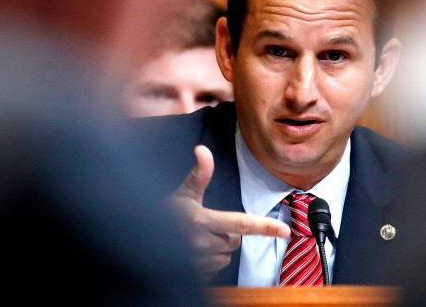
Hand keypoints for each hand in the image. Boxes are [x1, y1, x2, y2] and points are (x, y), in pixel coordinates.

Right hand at [169, 145, 290, 281]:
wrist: (140, 240)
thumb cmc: (163, 214)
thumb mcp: (182, 194)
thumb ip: (199, 174)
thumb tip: (202, 150)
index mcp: (201, 220)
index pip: (240, 223)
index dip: (264, 226)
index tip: (285, 230)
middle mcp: (201, 242)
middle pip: (234, 239)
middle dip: (227, 232)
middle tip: (207, 225)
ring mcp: (198, 262)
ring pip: (225, 256)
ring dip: (218, 248)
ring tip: (197, 238)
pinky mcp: (196, 276)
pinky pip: (215, 269)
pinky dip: (209, 261)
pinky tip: (195, 252)